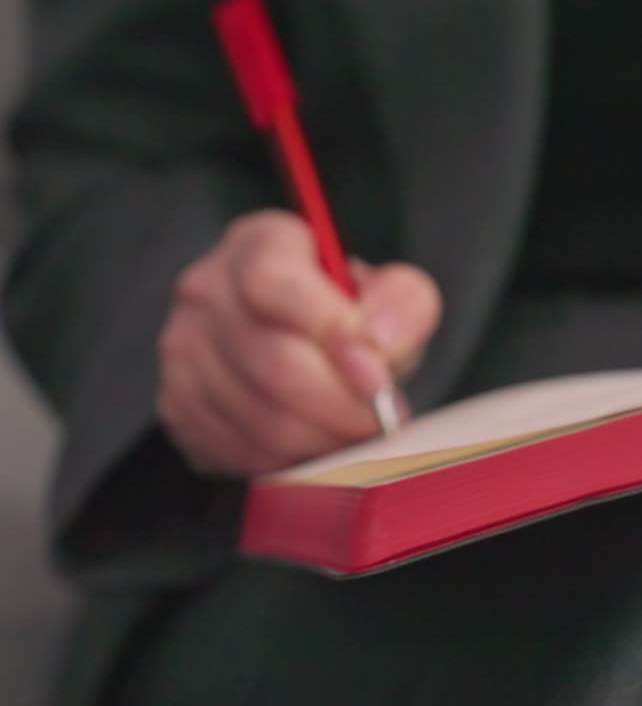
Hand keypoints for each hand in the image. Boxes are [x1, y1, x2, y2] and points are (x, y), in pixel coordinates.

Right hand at [157, 210, 441, 475]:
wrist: (298, 342)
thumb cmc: (344, 315)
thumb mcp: (388, 293)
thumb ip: (400, 304)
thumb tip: (377, 342)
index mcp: (258, 243)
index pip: (273, 283)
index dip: (328, 332)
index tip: (377, 374)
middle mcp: (207, 289)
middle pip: (270, 361)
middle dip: (340, 405)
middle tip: (379, 421)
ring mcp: (183, 348)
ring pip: (258, 417)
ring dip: (321, 440)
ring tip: (352, 435)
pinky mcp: (178, 403)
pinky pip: (238, 451)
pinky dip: (288, 462)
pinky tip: (313, 445)